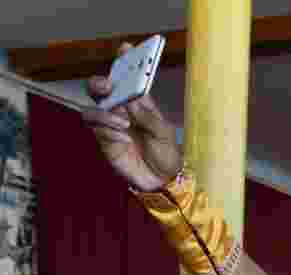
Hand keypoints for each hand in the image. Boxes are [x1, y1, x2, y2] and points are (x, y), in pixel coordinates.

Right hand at [81, 43, 181, 191]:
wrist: (161, 180)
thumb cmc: (166, 154)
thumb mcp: (163, 133)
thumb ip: (148, 116)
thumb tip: (132, 98)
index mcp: (139, 103)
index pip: (129, 78)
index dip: (124, 61)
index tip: (126, 47)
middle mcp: (121, 110)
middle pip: (102, 89)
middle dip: (101, 83)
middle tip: (108, 86)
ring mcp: (110, 124)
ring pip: (93, 107)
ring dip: (105, 112)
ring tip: (123, 123)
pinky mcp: (104, 139)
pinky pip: (96, 127)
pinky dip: (106, 128)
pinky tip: (121, 135)